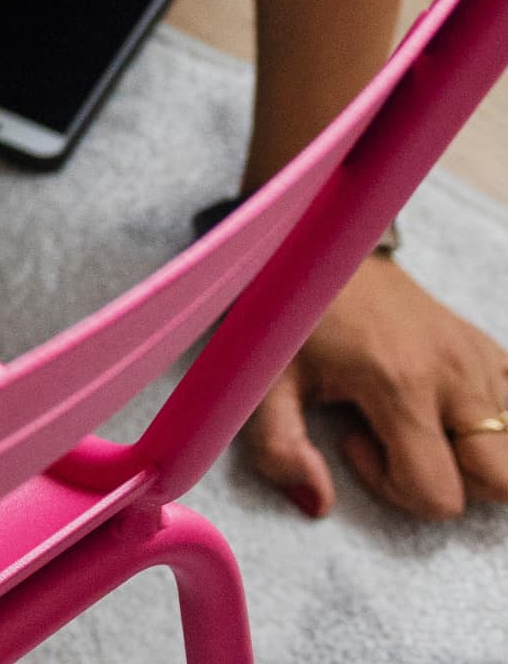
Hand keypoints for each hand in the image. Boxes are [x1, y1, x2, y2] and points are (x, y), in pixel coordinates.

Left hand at [238, 252, 507, 519]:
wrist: (326, 244)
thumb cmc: (293, 312)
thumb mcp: (265, 377)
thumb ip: (279, 447)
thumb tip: (319, 505)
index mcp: (400, 384)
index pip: (439, 493)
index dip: (395, 489)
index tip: (353, 442)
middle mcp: (456, 375)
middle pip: (502, 483)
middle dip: (455, 485)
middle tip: (398, 443)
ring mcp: (482, 361)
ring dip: (473, 457)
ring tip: (416, 422)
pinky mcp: (492, 351)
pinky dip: (494, 428)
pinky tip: (443, 408)